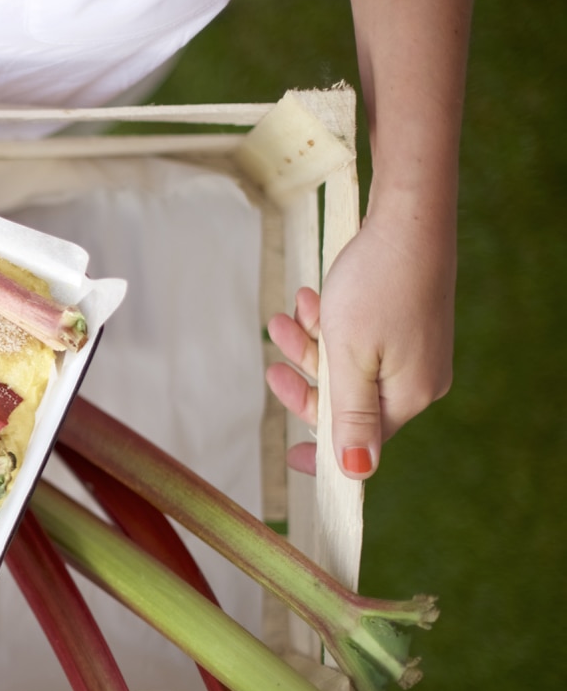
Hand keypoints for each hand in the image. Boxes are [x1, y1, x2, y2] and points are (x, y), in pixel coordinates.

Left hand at [265, 197, 455, 477]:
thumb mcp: (350, 359)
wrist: (406, 218)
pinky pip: (355, 338)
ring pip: (343, 364)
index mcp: (409, 396)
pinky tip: (310, 299)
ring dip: (308, 344)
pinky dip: (327, 323)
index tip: (290, 455)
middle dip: (304, 378)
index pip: (362, 443)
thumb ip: (350, 417)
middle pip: (345, 401)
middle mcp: (417, 378)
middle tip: (272, 362)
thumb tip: (356, 471)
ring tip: (284, 319)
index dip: (323, 449)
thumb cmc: (377, 287)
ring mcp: (411, 349)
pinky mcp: (402, 322)